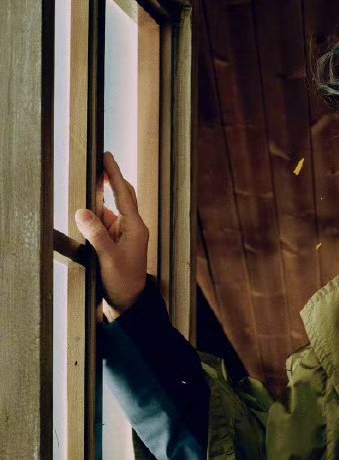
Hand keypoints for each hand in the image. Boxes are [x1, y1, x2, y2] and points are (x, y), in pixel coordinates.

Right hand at [74, 151, 148, 317]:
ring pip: (108, 210)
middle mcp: (131, 228)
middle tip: (98, 160)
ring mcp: (122, 235)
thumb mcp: (109, 258)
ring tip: (87, 190)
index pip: (124, 195)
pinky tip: (85, 213)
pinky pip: (103, 223)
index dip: (114, 174)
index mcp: (135, 228)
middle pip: (120, 197)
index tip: (107, 156)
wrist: (129, 303)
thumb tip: (82, 211)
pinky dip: (94, 216)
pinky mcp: (114, 242)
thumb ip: (96, 234)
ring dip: (98, 201)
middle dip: (109, 180)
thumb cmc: (123, 282)